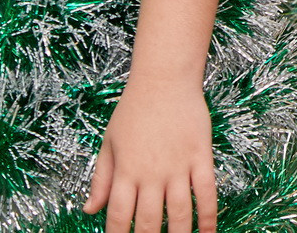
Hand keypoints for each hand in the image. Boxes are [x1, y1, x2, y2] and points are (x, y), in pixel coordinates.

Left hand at [84, 80, 216, 232]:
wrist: (164, 79)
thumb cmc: (133, 109)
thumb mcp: (109, 143)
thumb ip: (101, 179)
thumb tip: (89, 209)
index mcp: (126, 171)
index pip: (119, 216)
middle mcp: (151, 173)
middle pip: (149, 221)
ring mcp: (178, 166)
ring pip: (179, 213)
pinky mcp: (200, 157)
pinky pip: (206, 193)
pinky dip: (208, 216)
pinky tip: (207, 232)